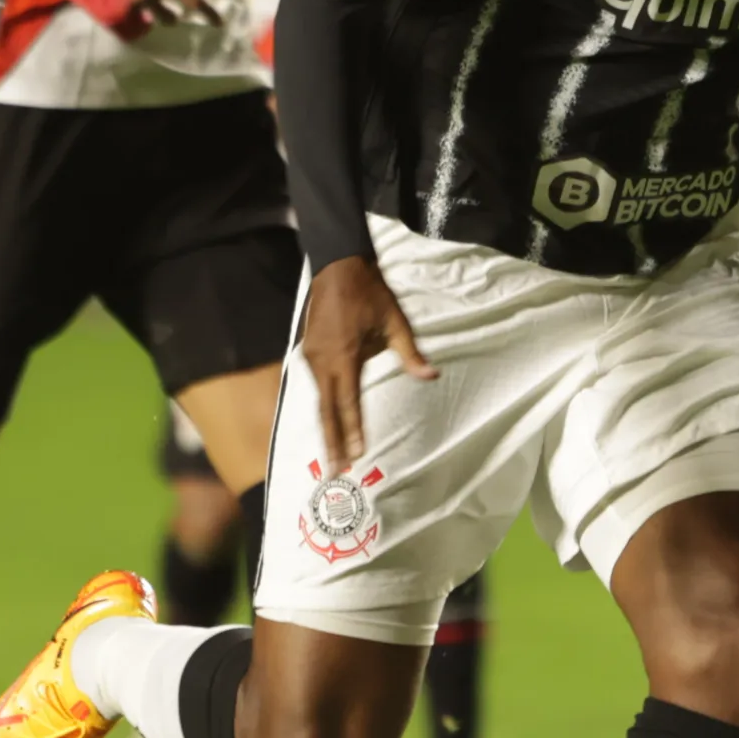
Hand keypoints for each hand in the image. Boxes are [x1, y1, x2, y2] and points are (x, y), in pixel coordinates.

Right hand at [114, 0, 221, 38]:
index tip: (219, 21)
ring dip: (151, 17)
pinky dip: (133, 23)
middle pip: (170, 18)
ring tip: (144, 7)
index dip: (208, 11)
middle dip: (171, 15)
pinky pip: (129, 29)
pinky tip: (130, 12)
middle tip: (165, 6)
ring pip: (149, 24)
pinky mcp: (110, 17)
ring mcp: (128, 9)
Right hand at [299, 255, 435, 472]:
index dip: (353, 430)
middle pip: (326, 412)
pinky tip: (328, 421)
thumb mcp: (396, 321)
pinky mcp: (307, 351)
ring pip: (318, 400)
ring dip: (326, 428)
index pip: (348, 403)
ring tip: (333, 453)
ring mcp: (311, 357)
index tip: (356, 455)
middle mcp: (323, 362)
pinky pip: (316, 384)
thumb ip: (410, 353)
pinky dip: (322, 406)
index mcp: (345, 357)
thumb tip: (430, 376)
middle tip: (334, 472)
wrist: (339, 265)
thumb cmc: (371, 294)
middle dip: (331, 443)